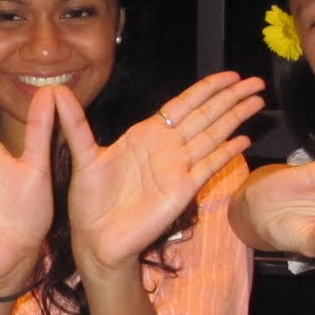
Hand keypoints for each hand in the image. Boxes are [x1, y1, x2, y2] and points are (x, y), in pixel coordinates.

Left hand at [57, 71, 264, 272]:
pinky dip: (226, 153)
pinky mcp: (182, 190)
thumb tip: (56, 92)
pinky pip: (208, 167)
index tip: (228, 75)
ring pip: (212, 136)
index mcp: (146, 135)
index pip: (183, 104)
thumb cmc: (90, 201)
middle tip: (256, 82)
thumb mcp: (82, 156)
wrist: (96, 239)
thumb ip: (74, 124)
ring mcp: (177, 168)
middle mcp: (166, 148)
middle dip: (230, 98)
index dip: (207, 89)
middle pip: (205, 116)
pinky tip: (243, 140)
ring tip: (257, 102)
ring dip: (235, 118)